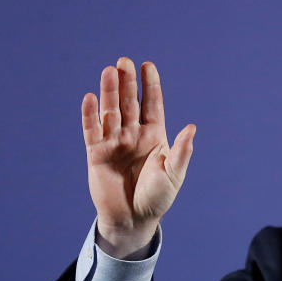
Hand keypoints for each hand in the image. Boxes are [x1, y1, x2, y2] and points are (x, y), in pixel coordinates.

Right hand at [82, 58, 194, 258]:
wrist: (134, 219)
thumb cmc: (158, 198)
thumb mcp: (173, 174)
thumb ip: (181, 151)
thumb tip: (192, 127)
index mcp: (155, 137)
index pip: (152, 105)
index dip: (150, 86)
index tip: (148, 66)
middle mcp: (134, 135)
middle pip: (129, 104)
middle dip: (127, 83)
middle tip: (123, 61)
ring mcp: (115, 143)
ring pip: (110, 112)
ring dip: (108, 92)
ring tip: (108, 71)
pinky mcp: (96, 154)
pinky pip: (91, 130)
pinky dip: (90, 115)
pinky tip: (89, 98)